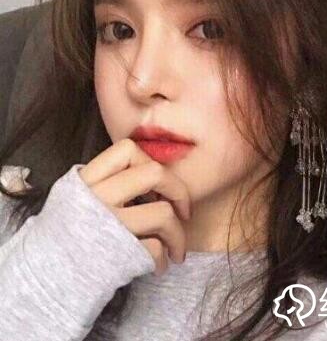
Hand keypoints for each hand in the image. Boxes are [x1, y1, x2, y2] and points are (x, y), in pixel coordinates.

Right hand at [78, 138, 191, 275]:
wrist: (44, 277)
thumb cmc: (69, 234)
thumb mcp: (78, 197)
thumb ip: (107, 183)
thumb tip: (152, 178)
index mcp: (87, 180)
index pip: (127, 149)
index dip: (150, 162)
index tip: (155, 185)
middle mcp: (97, 198)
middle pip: (155, 173)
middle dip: (179, 191)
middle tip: (183, 211)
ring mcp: (109, 226)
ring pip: (163, 214)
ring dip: (178, 235)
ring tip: (175, 249)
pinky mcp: (118, 255)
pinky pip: (156, 249)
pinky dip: (164, 259)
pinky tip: (158, 266)